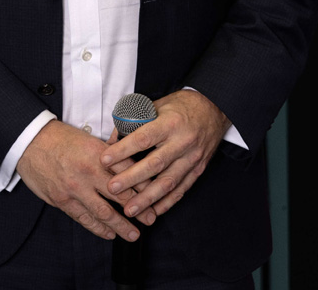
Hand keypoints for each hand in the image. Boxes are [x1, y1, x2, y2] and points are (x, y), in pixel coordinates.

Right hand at [16, 120, 155, 240]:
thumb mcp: (88, 138)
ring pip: (103, 212)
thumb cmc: (59, 138)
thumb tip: (130, 157)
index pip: (127, 172)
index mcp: (97, 153)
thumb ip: (109, 151)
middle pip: (119, 195)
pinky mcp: (62, 200)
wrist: (29, 142)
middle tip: (150, 219)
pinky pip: (84, 218)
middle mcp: (87, 171)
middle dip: (138, 209)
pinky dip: (98, 228)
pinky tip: (109, 233)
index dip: (143, 186)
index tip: (155, 195)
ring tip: (134, 234)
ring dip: (121, 226)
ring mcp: (74, 188)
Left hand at [100, 89, 230, 217]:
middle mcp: (182, 142)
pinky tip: (153, 211)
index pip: (142, 138)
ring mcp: (192, 158)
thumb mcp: (155, 106)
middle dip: (132, 179)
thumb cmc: (179, 106)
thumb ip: (133, 122)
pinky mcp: (198, 169)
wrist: (213, 109)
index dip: (123, 150)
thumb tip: (112, 140)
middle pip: (154, 164)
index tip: (104, 160)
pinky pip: (182, 189)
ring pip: (168, 182)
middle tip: (112, 189)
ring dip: (147, 198)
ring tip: (129, 209)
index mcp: (169, 123)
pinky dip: (167, 202)